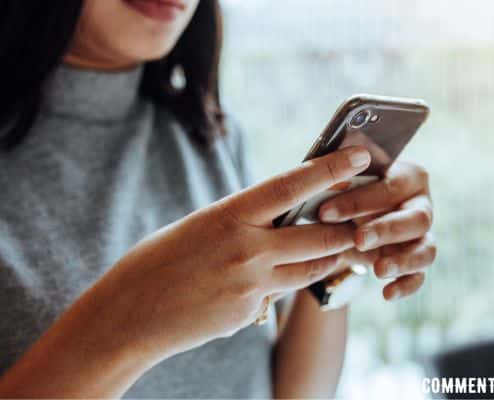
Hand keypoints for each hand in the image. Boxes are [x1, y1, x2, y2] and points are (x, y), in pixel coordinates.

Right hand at [94, 146, 371, 360]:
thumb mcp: (200, 226)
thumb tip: (276, 218)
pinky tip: (267, 281)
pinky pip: (279, 294)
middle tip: (363, 219)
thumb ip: (242, 221)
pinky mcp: (249, 313)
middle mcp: (246, 250)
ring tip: (339, 248)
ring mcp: (250, 285)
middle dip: (346, 228)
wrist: (128, 315)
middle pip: (317, 236)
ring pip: (310, 269)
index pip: (291, 186)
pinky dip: (282, 284)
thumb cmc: (157, 262)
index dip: (330, 169)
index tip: (358, 155)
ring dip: (328, 258)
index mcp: (229, 216)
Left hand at [318, 161, 434, 300]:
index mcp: (407, 177)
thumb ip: (337, 182)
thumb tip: (326, 182)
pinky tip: (387, 293)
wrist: (346, 220)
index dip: (359, 201)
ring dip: (403, 261)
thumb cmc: (345, 192)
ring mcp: (423, 236)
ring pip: (426, 249)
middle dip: (386, 230)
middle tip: (359, 239)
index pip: (389, 187)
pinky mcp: (417, 262)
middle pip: (417, 218)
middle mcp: (421, 205)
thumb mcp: (339, 184)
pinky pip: (419, 276)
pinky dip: (406, 285)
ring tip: (378, 270)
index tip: (325, 213)